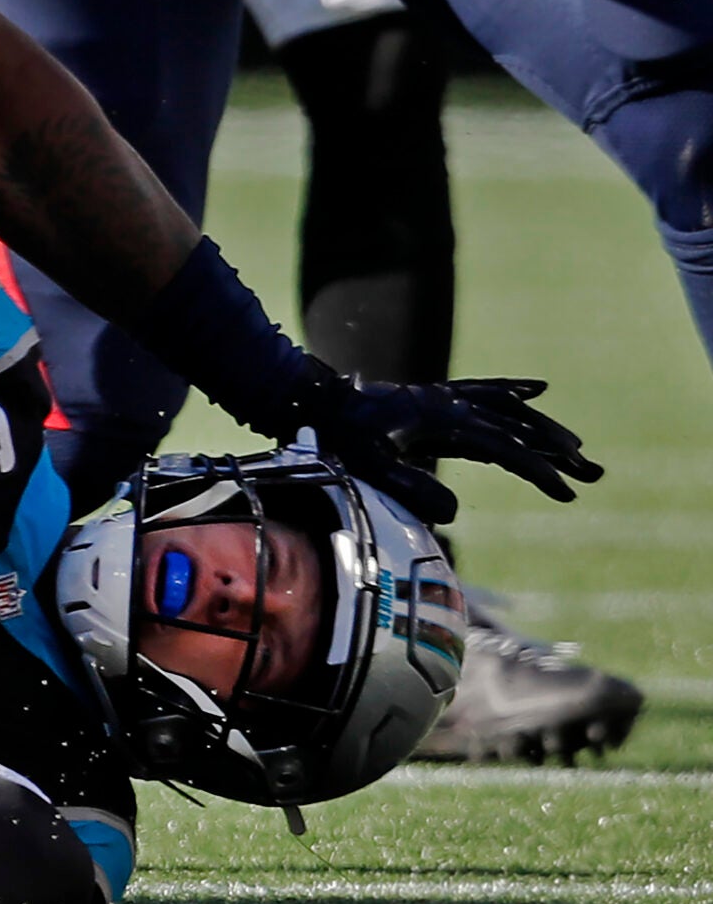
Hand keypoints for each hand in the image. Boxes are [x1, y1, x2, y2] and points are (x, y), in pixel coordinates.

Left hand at [283, 363, 600, 523]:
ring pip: (506, 409)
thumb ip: (410, 489)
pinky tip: (535, 389)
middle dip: (557, 449)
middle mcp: (448, 403)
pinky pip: (482, 391)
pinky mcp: (432, 399)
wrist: (308, 402)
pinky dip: (511, 391)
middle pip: (516, 425)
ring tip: (579, 449)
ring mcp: (441, 397)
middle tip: (594, 473)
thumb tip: (455, 514)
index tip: (567, 491)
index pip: (503, 448)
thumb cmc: (334, 438)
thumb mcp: (369, 469)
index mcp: (441, 419)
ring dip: (543, 427)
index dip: (537, 470)